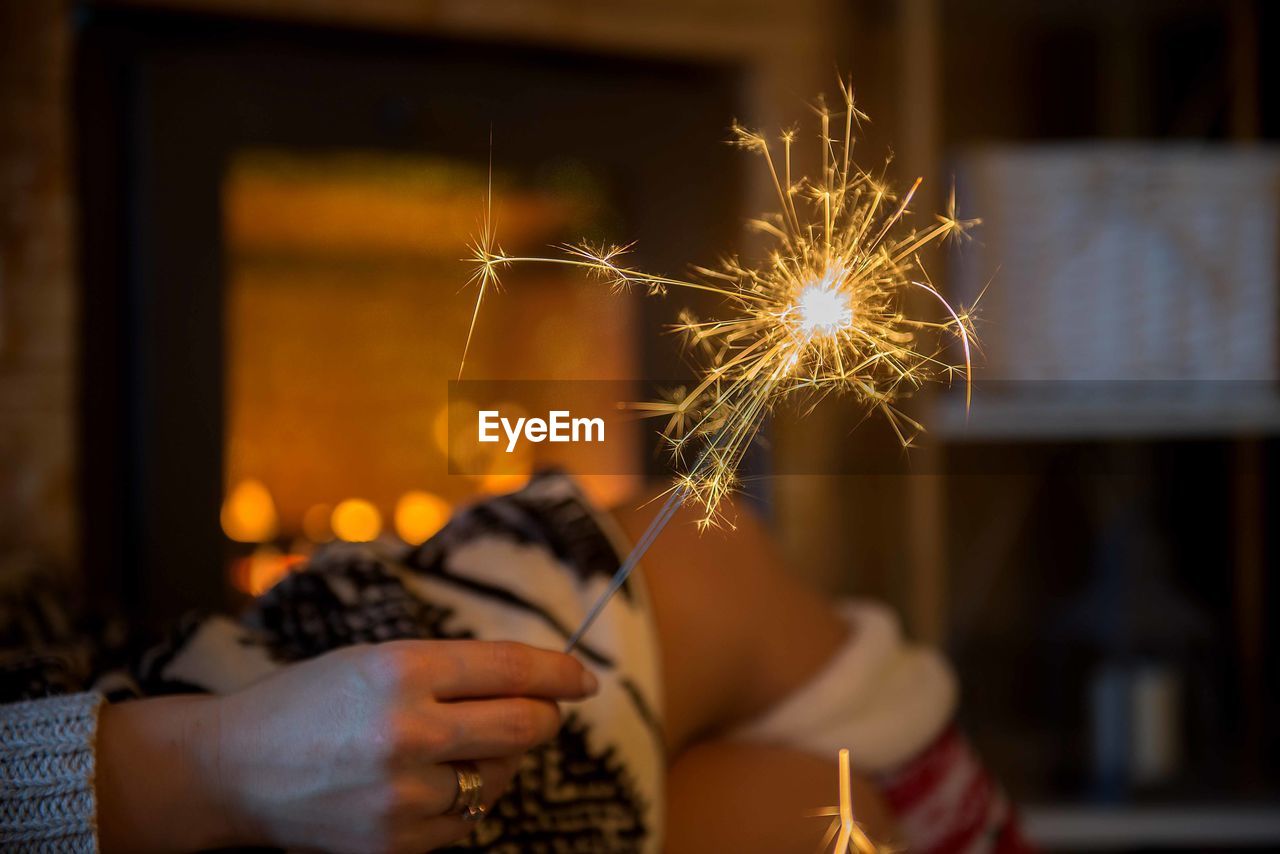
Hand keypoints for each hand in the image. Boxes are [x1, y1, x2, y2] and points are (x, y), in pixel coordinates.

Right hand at [96, 640, 597, 852]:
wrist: (234, 770)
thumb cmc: (312, 702)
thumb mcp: (378, 659)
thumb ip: (454, 669)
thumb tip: (535, 683)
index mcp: (403, 668)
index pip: (513, 667)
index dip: (560, 672)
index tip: (583, 678)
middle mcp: (408, 730)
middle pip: (524, 726)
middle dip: (544, 716)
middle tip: (540, 711)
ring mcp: (403, 793)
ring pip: (498, 776)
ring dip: (498, 759)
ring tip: (457, 745)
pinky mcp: (397, 841)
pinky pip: (466, 819)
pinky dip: (464, 798)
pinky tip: (431, 781)